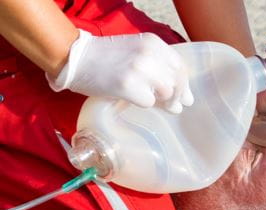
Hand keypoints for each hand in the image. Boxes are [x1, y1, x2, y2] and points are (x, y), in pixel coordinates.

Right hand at [46, 30, 192, 113]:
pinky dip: (144, 103)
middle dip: (177, 96)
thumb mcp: (137, 52)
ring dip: (162, 101)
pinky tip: (134, 99)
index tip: (184, 96)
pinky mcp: (128, 86)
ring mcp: (139, 69)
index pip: (180, 66)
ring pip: (167, 93)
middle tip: (174, 106)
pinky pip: (149, 102)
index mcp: (154, 43)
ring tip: (152, 101)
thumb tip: (185, 99)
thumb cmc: (106, 57)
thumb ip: (160, 67)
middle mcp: (150, 54)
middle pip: (177, 81)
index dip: (184, 84)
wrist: (75, 57)